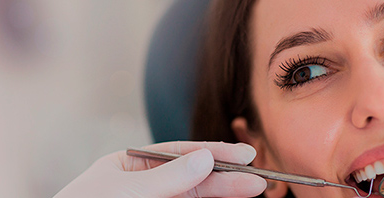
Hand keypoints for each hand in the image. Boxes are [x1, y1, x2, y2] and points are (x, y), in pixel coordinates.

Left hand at [54, 141, 266, 197]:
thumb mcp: (123, 191)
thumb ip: (165, 178)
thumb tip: (205, 158)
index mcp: (129, 164)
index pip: (177, 152)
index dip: (213, 152)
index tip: (245, 154)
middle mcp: (142, 184)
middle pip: (191, 177)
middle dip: (225, 177)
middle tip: (260, 180)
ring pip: (193, 197)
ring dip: (221, 193)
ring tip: (252, 189)